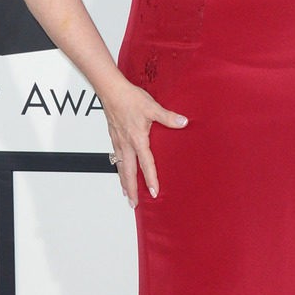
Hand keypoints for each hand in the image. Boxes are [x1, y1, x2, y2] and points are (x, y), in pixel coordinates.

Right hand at [102, 79, 187, 207]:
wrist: (111, 90)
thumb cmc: (129, 98)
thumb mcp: (152, 108)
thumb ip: (168, 117)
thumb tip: (183, 122)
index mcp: (137, 140)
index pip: (146, 164)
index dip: (150, 179)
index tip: (153, 192)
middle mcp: (126, 144)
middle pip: (128, 172)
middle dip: (131, 189)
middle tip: (133, 204)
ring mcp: (118, 142)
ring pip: (120, 167)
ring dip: (123, 181)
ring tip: (125, 193)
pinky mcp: (114, 137)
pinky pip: (116, 158)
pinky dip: (118, 168)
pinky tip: (120, 169)